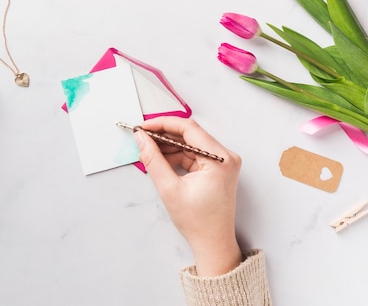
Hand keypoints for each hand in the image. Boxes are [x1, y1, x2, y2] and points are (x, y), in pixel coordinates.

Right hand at [134, 116, 241, 276]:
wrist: (213, 243)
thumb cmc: (198, 222)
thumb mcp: (169, 189)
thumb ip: (153, 160)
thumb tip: (142, 139)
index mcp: (220, 159)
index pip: (189, 129)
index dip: (163, 124)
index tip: (144, 127)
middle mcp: (225, 156)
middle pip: (190, 134)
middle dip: (164, 135)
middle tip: (142, 137)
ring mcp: (222, 162)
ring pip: (190, 144)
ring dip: (169, 146)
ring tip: (147, 150)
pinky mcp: (217, 168)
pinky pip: (194, 154)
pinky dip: (177, 156)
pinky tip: (160, 159)